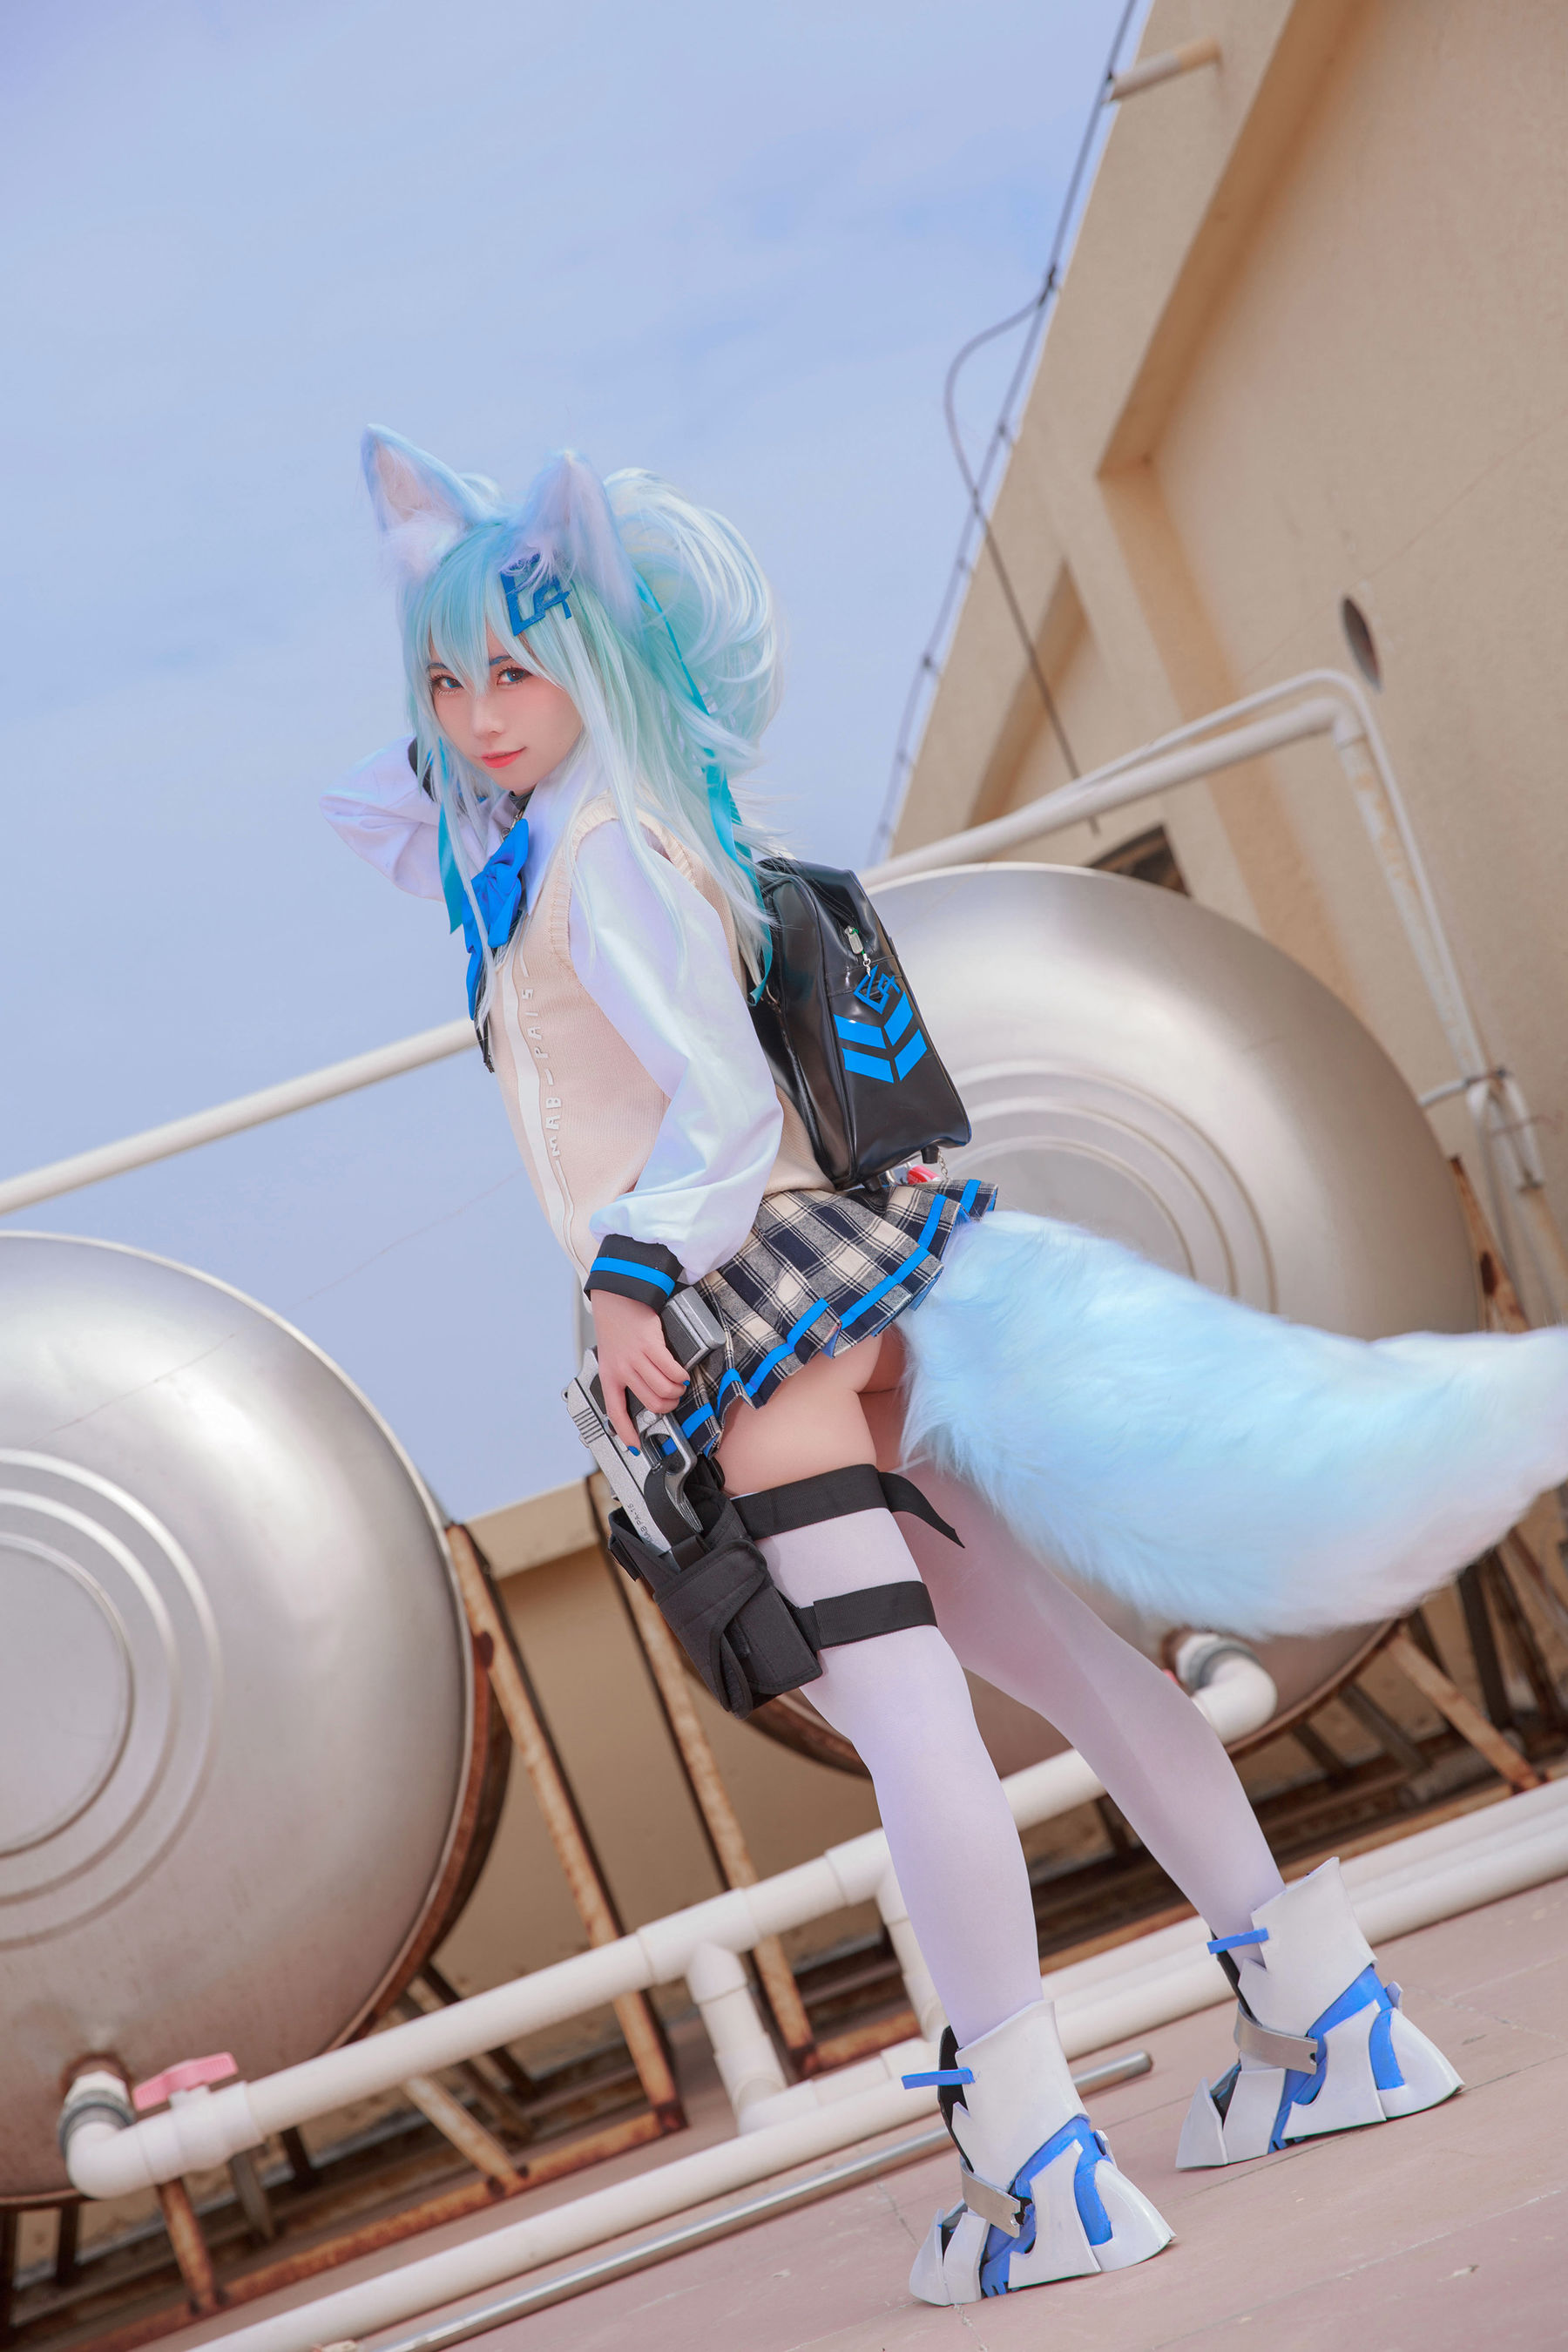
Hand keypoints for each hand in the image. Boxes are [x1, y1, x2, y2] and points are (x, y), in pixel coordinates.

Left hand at [591, 1290, 688, 1451]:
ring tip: (679, 1385)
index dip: (626, 1432)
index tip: (635, 1445)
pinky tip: (681, 1373)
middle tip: (672, 1400)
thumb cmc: (616, 1327)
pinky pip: (672, 1370)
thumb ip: (625, 1375)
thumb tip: (644, 1394)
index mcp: (609, 1375)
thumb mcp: (612, 1356)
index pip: (615, 1412)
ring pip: (664, 1389)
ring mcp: (636, 1358)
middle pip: (652, 1403)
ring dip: (677, 1391)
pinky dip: (681, 1375)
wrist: (617, 1298)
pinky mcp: (650, 1345)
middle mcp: (622, 1370)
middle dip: (668, 1406)